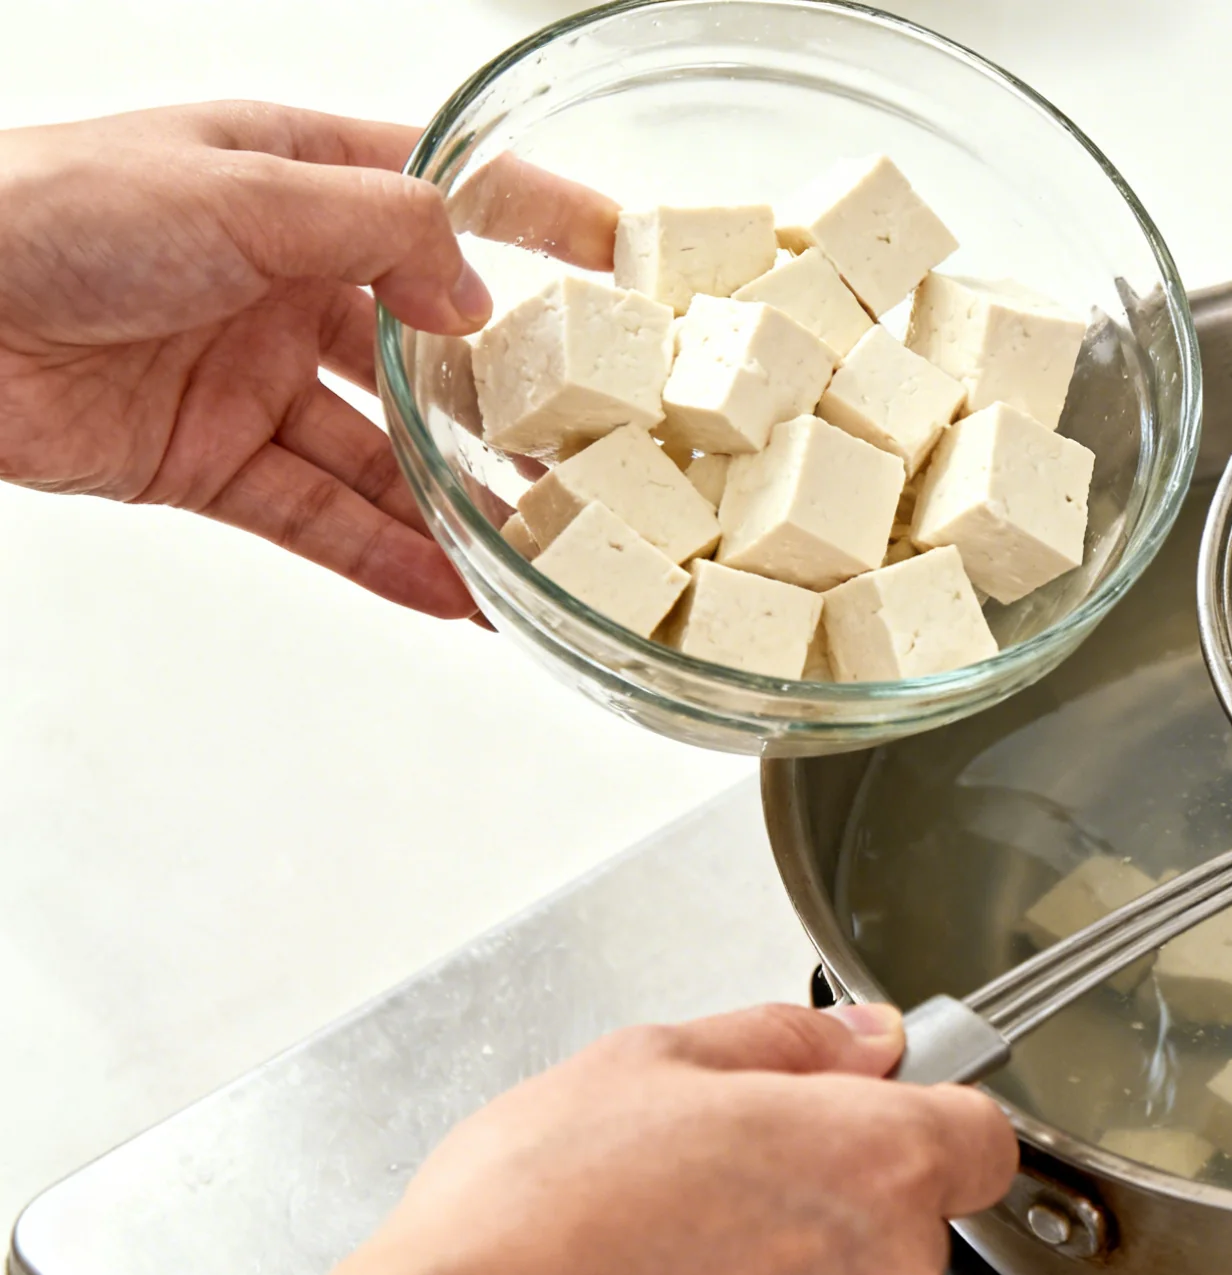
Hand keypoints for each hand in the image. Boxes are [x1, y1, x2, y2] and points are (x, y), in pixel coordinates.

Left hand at [0, 102, 614, 616]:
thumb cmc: (49, 207)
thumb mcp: (246, 189)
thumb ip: (383, 234)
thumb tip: (476, 297)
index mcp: (298, 182)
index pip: (449, 200)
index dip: (542, 225)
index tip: (630, 262)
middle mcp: (284, 278)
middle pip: (431, 353)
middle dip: (516, 406)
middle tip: (600, 449)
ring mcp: (250, 374)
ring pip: (386, 453)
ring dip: (462, 506)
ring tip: (543, 550)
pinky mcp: (208, 459)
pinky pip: (320, 518)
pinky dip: (388, 560)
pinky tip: (455, 593)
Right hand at [13, 1002, 1017, 1274]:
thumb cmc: (530, 1231)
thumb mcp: (645, 1063)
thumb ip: (784, 1042)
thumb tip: (860, 1039)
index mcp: (877, 1161)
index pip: (981, 1133)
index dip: (925, 1112)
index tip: (873, 1106)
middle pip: (904, 1222)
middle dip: (829, 1196)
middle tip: (713, 1181)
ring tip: (660, 1266)